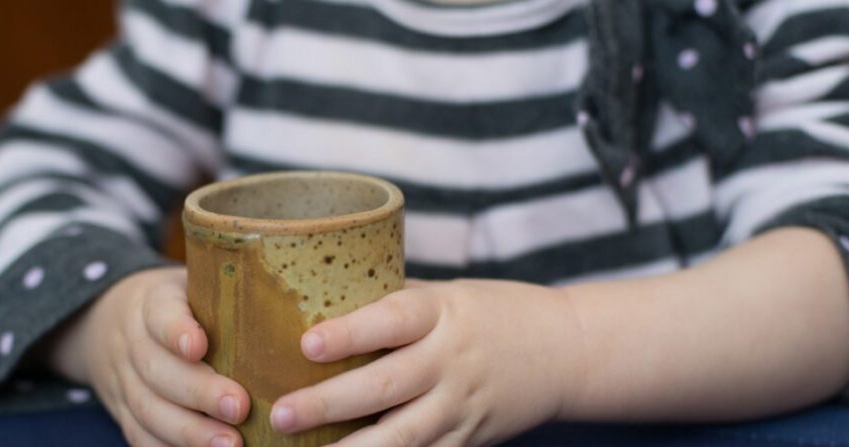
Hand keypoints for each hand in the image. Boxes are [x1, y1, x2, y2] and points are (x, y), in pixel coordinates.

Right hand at [48, 267, 250, 446]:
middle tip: (239, 407)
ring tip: (231, 443)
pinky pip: (142, 437)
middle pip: (157, 370)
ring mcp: (123, 382)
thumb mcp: (194, 283)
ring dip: (190, 432)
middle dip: (198, 392)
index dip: (177, 331)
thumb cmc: (182, 304)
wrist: (109, 320)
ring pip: (149, 410)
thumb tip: (292, 303)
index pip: (161, 313)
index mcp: (152, 302)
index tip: (199, 347)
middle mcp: (132, 343)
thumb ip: (230, 290)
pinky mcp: (124, 414)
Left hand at [269, 279, 580, 445]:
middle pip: (386, 385)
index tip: (307, 343)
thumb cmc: (494, 314)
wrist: (565, 351)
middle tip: (283, 412)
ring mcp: (461, 406)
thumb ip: (396, 304)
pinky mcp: (468, 439)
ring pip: (403, 436)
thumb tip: (322, 299)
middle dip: (330, 402)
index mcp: (444, 314)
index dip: (351, 333)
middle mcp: (451, 361)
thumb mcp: (449, 296)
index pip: (394, 320)